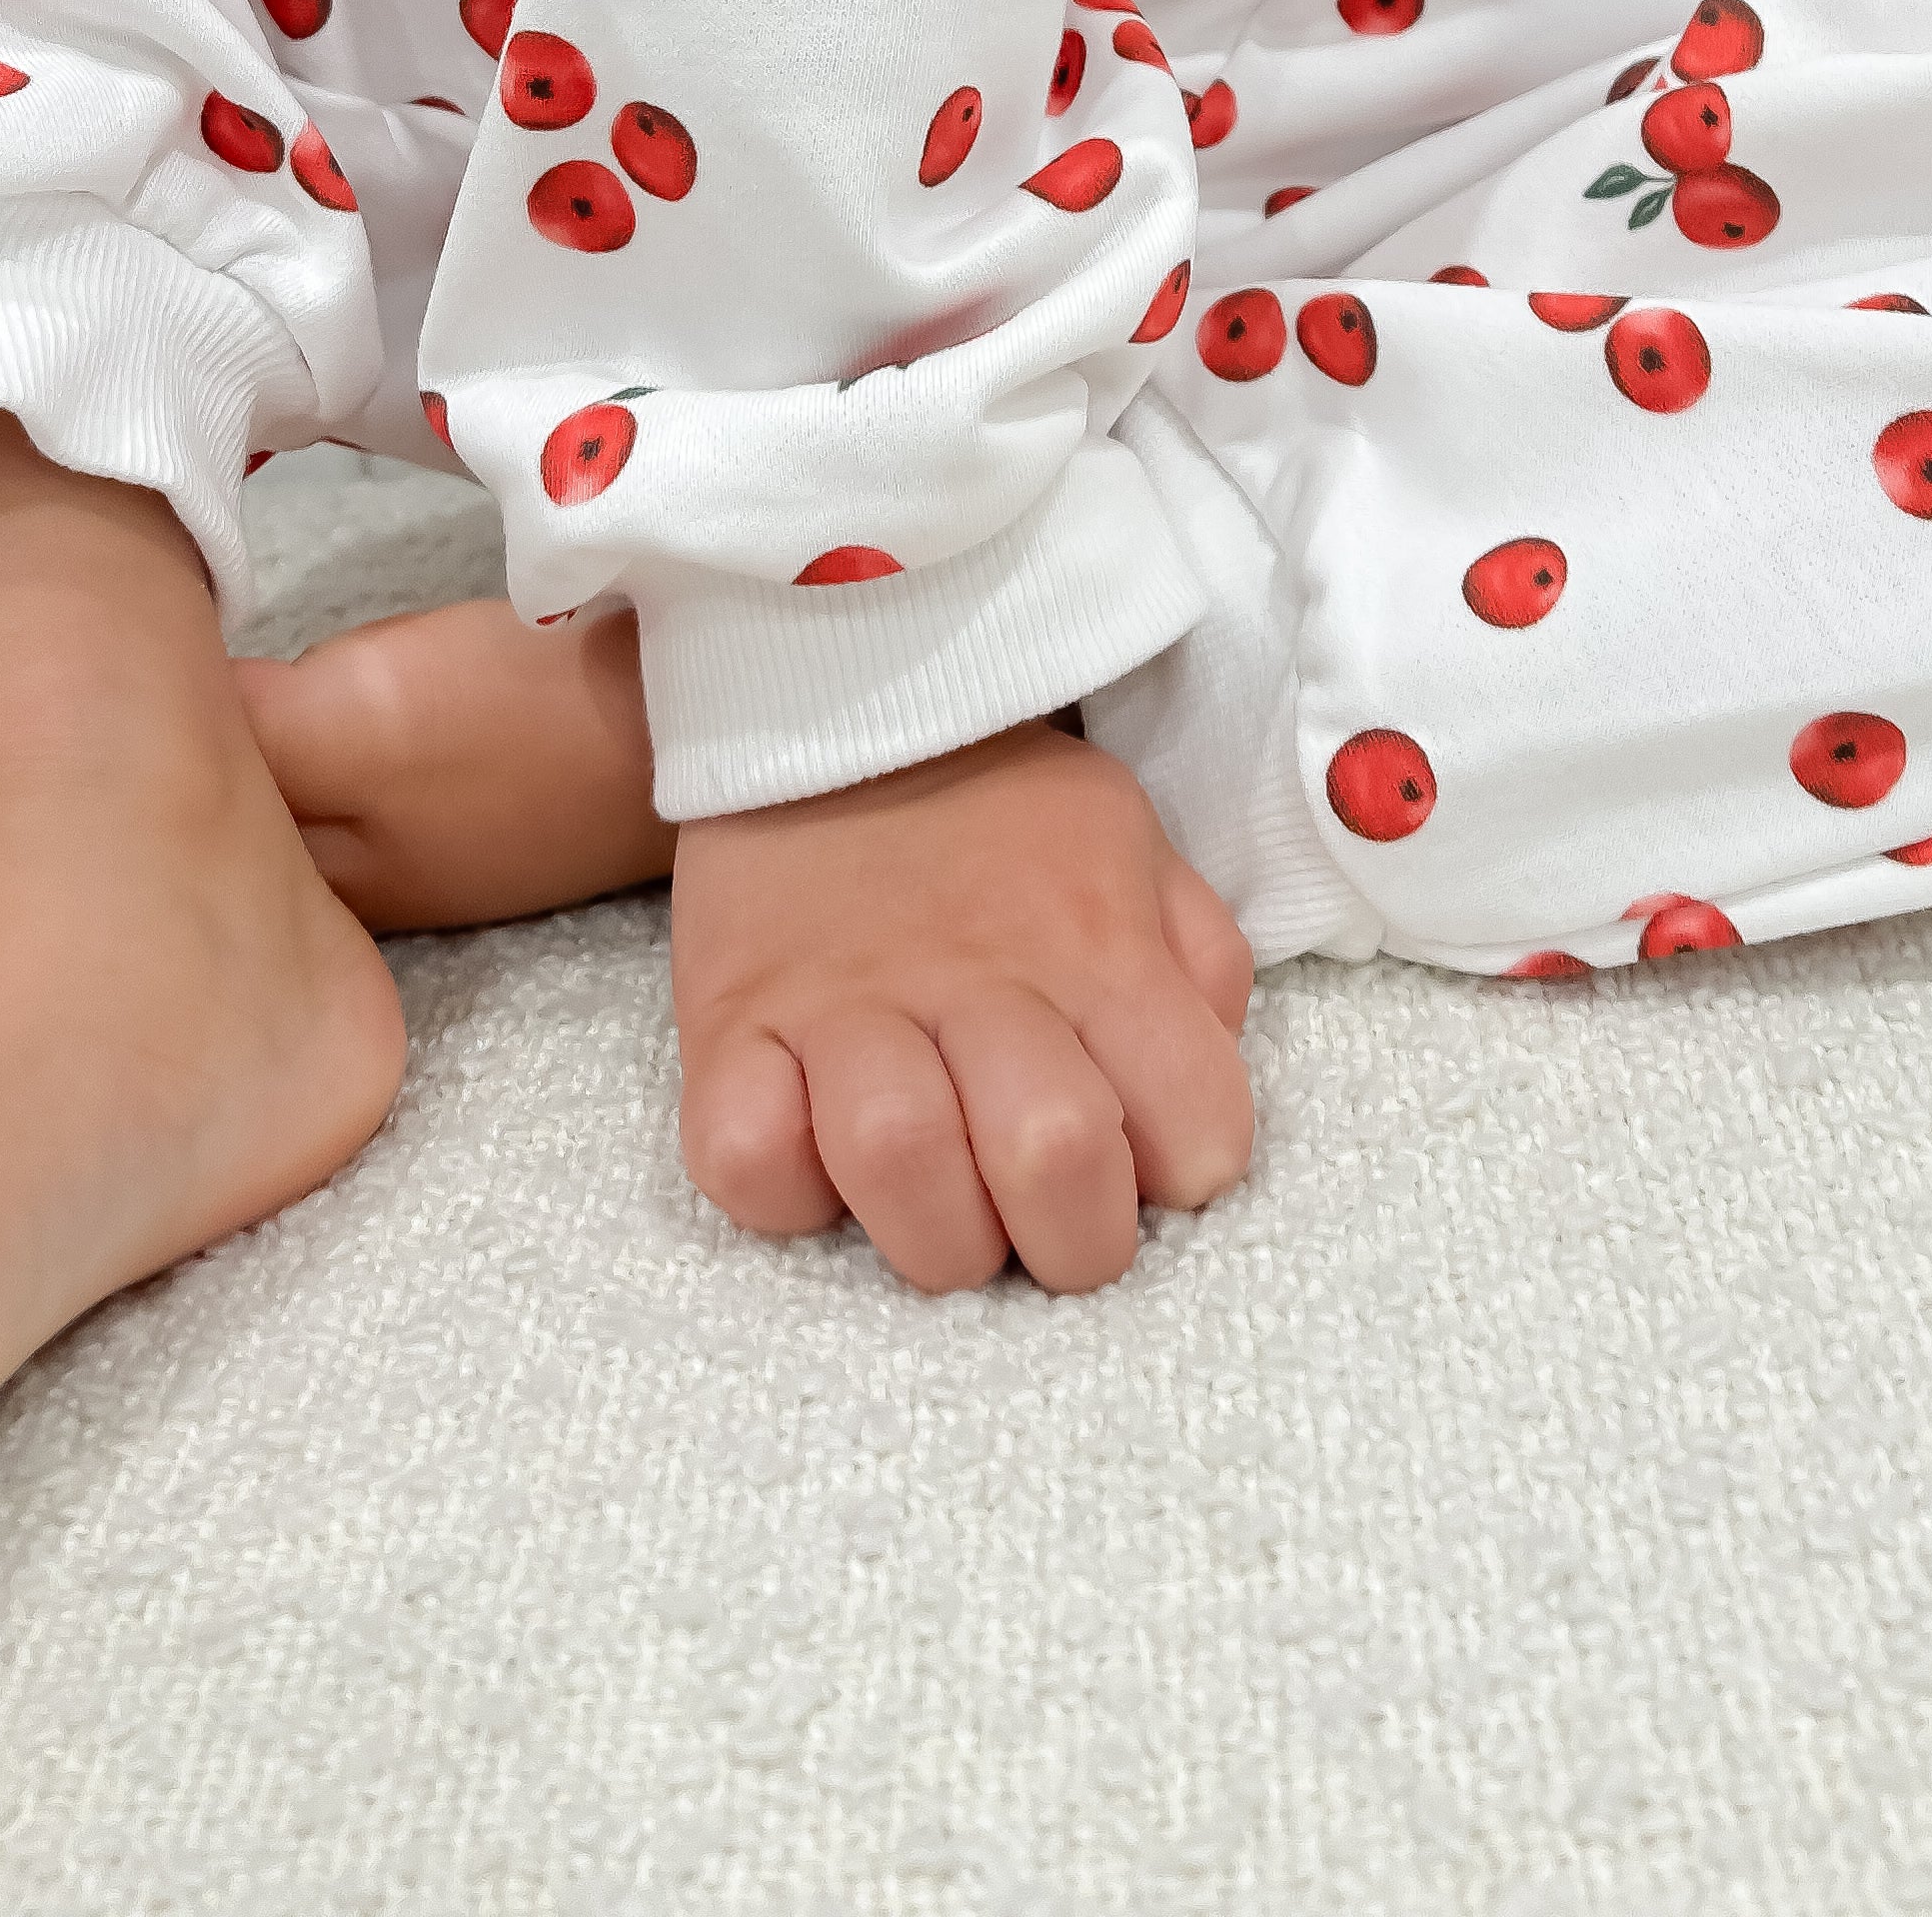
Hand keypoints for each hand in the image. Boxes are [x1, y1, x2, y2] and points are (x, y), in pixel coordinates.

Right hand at [671, 721, 1254, 1293]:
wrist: (833, 689)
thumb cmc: (999, 803)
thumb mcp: (1134, 844)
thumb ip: (1195, 961)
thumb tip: (1199, 1087)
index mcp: (1098, 946)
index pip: (1197, 1133)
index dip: (1183, 1174)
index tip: (1143, 1154)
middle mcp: (983, 980)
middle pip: (1053, 1160)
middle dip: (1072, 1243)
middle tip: (1045, 1219)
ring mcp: (846, 1004)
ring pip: (900, 1166)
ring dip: (935, 1233)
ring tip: (941, 1202)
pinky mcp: (732, 1020)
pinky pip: (745, 1156)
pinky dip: (784, 1190)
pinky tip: (818, 1154)